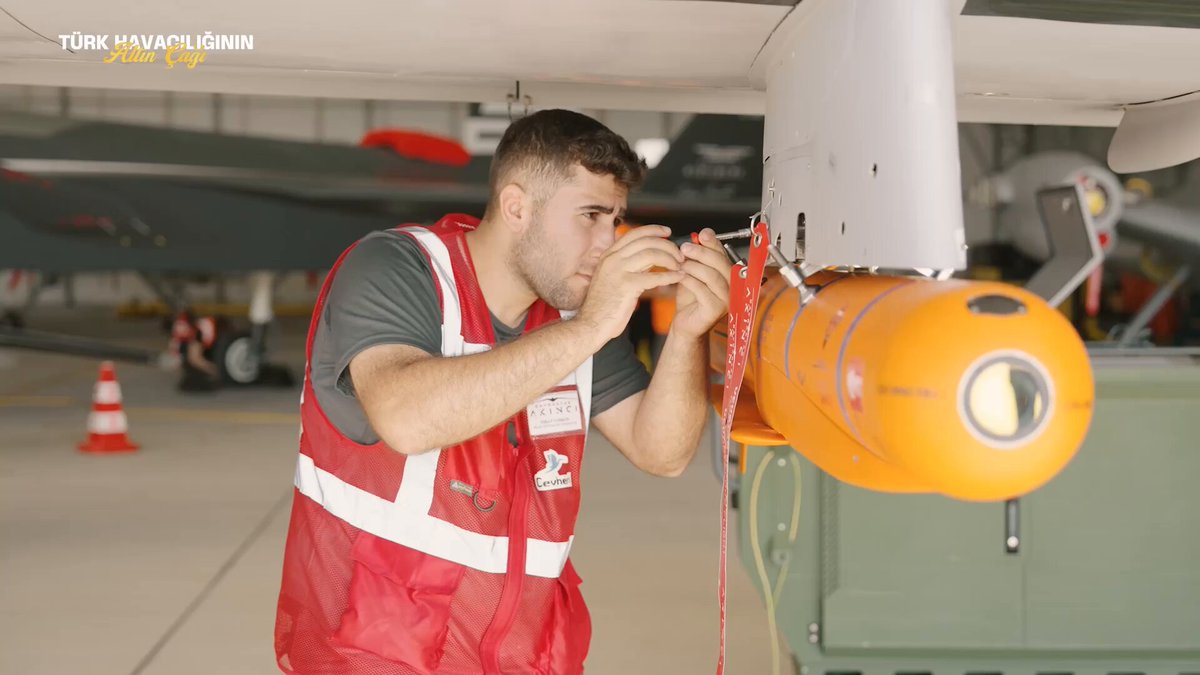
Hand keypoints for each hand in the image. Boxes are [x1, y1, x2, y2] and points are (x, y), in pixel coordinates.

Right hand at [579, 225, 685, 345]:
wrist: (590, 324)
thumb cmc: (604, 305)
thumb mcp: (613, 277)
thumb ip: (630, 265)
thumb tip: (652, 255)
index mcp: (609, 255)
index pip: (635, 233)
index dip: (654, 230)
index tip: (668, 232)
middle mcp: (612, 259)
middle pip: (646, 241)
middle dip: (667, 245)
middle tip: (679, 255)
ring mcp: (618, 271)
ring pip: (652, 254)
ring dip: (670, 258)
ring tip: (680, 266)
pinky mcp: (626, 286)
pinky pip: (654, 276)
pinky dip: (670, 276)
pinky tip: (679, 278)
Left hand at [671, 228, 731, 339]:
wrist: (685, 323)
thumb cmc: (691, 298)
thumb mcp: (694, 272)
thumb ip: (699, 255)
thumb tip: (701, 235)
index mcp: (729, 275)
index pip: (723, 254)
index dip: (713, 243)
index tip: (702, 234)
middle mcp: (733, 287)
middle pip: (721, 263)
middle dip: (701, 252)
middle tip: (685, 248)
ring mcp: (727, 299)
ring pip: (712, 276)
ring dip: (693, 266)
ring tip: (680, 263)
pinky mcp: (716, 309)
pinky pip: (702, 290)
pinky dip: (689, 280)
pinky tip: (680, 277)